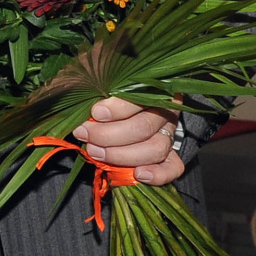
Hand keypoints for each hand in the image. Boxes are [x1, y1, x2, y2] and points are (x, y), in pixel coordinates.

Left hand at [72, 97, 186, 186]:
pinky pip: (173, 167)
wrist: (118, 108)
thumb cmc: (105, 92)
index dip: (117, 108)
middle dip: (109, 136)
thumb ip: (95, 88)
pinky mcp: (170, 154)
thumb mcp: (100, 81)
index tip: (95, 113)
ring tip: (96, 153)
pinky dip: (158, 174)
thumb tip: (82, 108)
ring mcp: (168, 134)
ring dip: (122, 155)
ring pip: (155, 149)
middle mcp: (164, 111)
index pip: (139, 98)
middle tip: (86, 136)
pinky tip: (138, 174)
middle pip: (143, 127)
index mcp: (151, 88)